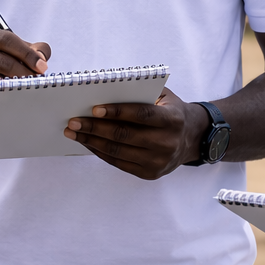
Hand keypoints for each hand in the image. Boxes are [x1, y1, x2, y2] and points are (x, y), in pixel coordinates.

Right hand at [0, 29, 51, 115]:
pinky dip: (3, 100)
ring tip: (26, 90)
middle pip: (2, 61)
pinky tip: (11, 100)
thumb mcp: (15, 51)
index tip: (42, 66)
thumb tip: (42, 58)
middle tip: (37, 81)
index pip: (7, 40)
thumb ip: (34, 49)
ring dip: (14, 87)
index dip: (27, 53)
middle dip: (24, 73)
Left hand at [62, 88, 207, 180]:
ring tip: (73, 132)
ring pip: (118, 152)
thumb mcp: (163, 96)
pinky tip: (87, 142)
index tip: (94, 108)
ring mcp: (159, 161)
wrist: (191, 138)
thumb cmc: (169, 111)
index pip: (141, 115)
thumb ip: (140, 92)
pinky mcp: (150, 174)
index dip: (117, 112)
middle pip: (124, 135)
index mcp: (172, 119)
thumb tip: (103, 91)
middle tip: (73, 121)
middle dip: (95, 128)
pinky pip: (118, 163)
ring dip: (91, 141)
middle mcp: (167, 142)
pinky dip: (100, 152)